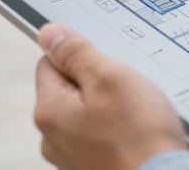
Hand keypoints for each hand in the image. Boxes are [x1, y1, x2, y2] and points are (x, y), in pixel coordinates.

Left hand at [34, 24, 186, 169]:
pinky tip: (139, 130)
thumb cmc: (139, 136)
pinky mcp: (94, 166)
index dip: (80, 55)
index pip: (50, 62)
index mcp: (49, 111)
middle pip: (70, 88)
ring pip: (89, 112)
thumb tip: (49, 33)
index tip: (106, 60)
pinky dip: (119, 128)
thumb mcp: (109, 78)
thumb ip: (76, 53)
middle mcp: (53, 138)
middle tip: (127, 86)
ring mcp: (73, 156)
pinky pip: (102, 134)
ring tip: (137, 111)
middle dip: (98, 82)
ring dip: (112, 106)